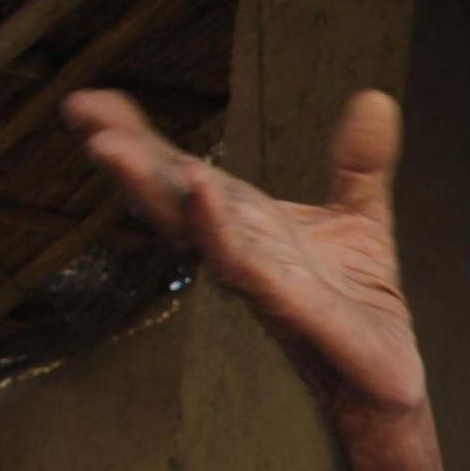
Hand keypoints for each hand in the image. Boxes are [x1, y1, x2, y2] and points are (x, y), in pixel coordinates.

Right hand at [62, 88, 425, 431]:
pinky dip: (219, 230)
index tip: (90, 102)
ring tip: (115, 149)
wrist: (384, 374)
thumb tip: (375, 96)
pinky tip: (201, 193)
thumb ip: (360, 162)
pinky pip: (245, 266)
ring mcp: (258, 280)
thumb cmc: (357, 300)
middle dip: (128, 160)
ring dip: (153, 191)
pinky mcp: (291, 306)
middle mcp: (238, 249)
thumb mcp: (361, 217)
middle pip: (170, 200)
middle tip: (84, 116)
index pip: (180, 174)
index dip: (137, 138)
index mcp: (245, 223)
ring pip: (192, 232)